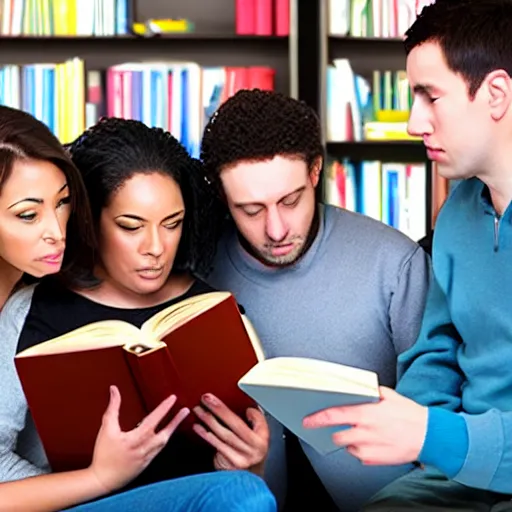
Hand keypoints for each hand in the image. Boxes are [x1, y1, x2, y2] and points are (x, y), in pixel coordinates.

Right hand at [89, 385, 189, 492]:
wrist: (102, 480)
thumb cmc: (103, 454)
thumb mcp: (107, 428)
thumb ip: (113, 408)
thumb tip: (114, 390)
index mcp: (136, 439)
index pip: (154, 419)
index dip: (164, 407)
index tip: (173, 398)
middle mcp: (145, 448)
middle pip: (165, 433)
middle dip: (176, 420)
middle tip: (186, 410)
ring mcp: (147, 457)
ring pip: (164, 442)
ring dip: (172, 429)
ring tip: (179, 419)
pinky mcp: (146, 463)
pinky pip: (160, 450)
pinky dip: (165, 440)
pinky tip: (166, 434)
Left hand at [192, 393, 268, 475]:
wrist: (248, 479)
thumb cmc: (251, 453)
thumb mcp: (258, 437)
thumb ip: (255, 422)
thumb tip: (246, 407)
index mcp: (262, 438)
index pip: (259, 420)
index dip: (250, 412)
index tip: (237, 401)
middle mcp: (253, 448)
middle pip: (235, 425)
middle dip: (220, 409)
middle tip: (207, 398)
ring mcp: (241, 456)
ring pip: (223, 434)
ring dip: (209, 420)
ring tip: (199, 410)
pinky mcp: (229, 463)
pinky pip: (215, 444)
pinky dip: (205, 434)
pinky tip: (198, 427)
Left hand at [303, 386, 427, 465]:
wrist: (429, 436)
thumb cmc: (409, 414)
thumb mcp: (389, 395)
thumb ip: (369, 391)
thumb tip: (356, 388)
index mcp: (365, 413)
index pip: (333, 415)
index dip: (317, 418)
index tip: (307, 420)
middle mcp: (365, 432)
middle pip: (336, 435)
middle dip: (335, 432)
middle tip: (340, 427)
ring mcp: (369, 448)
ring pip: (347, 446)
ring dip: (350, 440)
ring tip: (364, 433)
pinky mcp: (375, 460)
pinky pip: (359, 455)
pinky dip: (361, 449)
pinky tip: (374, 441)